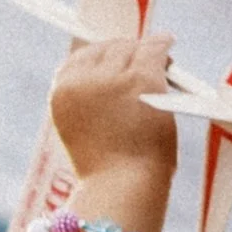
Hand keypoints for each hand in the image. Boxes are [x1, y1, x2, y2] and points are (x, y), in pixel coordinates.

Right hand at [47, 32, 180, 194]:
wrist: (122, 188)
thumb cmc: (108, 172)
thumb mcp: (86, 132)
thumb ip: (92, 103)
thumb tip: (114, 77)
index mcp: (62, 94)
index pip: (80, 59)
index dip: (101, 56)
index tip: (115, 58)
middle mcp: (82, 80)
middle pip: (106, 50)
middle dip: (125, 51)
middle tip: (142, 56)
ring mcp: (113, 78)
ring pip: (131, 49)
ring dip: (146, 51)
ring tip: (160, 55)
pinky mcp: (142, 78)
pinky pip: (154, 49)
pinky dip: (163, 45)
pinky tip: (168, 43)